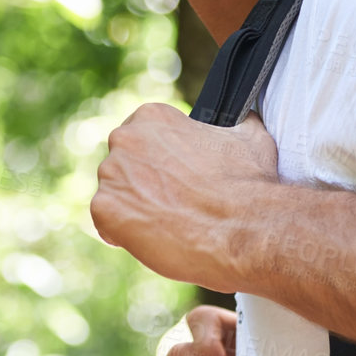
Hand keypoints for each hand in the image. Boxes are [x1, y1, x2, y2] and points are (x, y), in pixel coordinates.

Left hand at [92, 103, 278, 290]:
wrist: (245, 227)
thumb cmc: (249, 183)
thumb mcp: (251, 136)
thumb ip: (237, 124)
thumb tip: (246, 119)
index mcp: (152, 116)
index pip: (141, 139)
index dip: (159, 162)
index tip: (176, 179)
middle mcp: (124, 139)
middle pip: (123, 166)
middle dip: (143, 184)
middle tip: (173, 204)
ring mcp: (112, 175)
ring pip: (115, 195)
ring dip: (135, 209)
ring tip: (169, 224)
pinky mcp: (104, 210)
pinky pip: (106, 224)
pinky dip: (125, 235)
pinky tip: (155, 238)